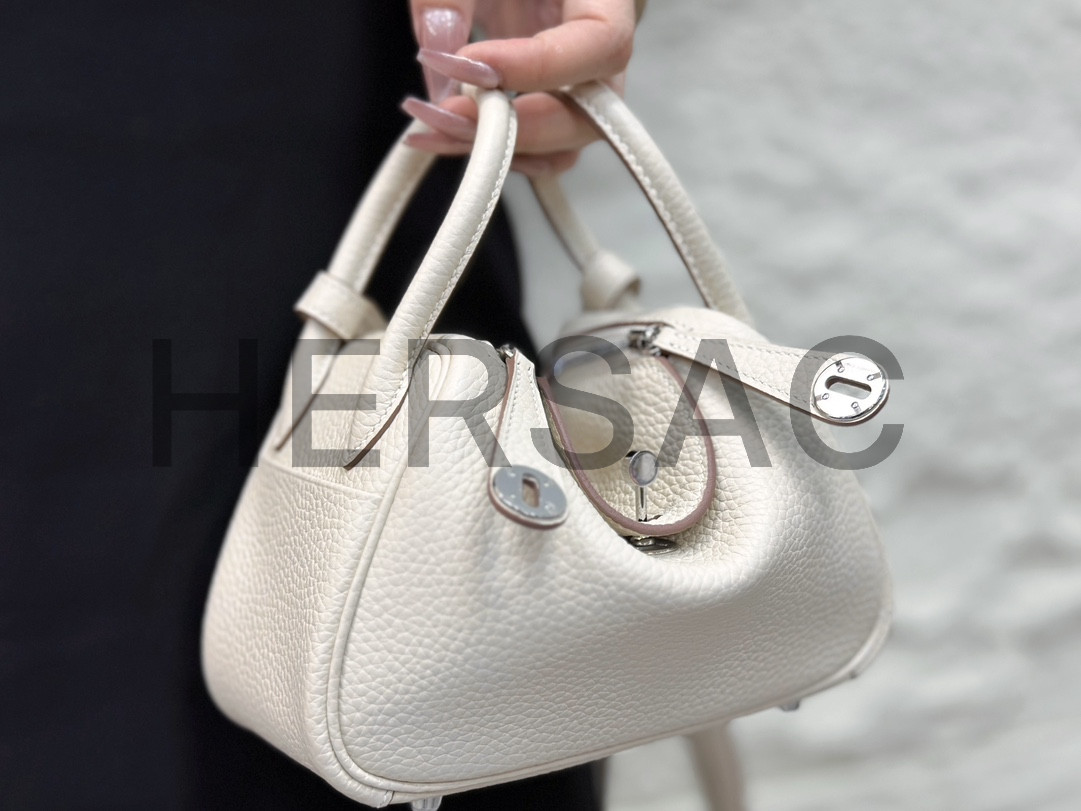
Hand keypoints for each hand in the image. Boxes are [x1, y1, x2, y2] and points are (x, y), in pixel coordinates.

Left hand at [404, 1, 637, 175]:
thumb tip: (442, 50)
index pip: (601, 43)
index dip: (540, 68)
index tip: (470, 66)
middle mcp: (600, 43)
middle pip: (592, 114)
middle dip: (518, 129)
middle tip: (446, 115)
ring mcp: (575, 77)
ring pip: (565, 142)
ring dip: (499, 151)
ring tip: (430, 131)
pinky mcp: (545, 97)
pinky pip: (536, 146)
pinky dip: (490, 152)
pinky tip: (434, 134)